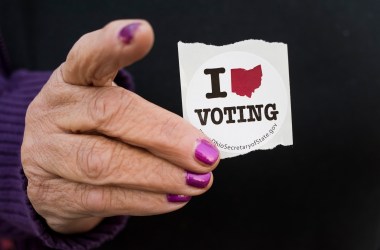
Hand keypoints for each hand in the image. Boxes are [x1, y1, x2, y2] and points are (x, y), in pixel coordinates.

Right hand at [21, 20, 219, 233]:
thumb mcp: (113, 109)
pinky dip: (146, 200)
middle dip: (164, 136)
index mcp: (71, 81)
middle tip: (206, 154)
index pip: (88, 58)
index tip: (143, 33)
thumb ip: (149, 118)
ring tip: (198, 182)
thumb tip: (201, 144)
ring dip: (159, 175)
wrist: (53, 171)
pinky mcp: (52, 193)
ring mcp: (46, 154)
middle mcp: (52, 111)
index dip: (112, 46)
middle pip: (109, 115)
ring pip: (103, 163)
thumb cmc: (95, 131)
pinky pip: (103, 200)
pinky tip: (174, 199)